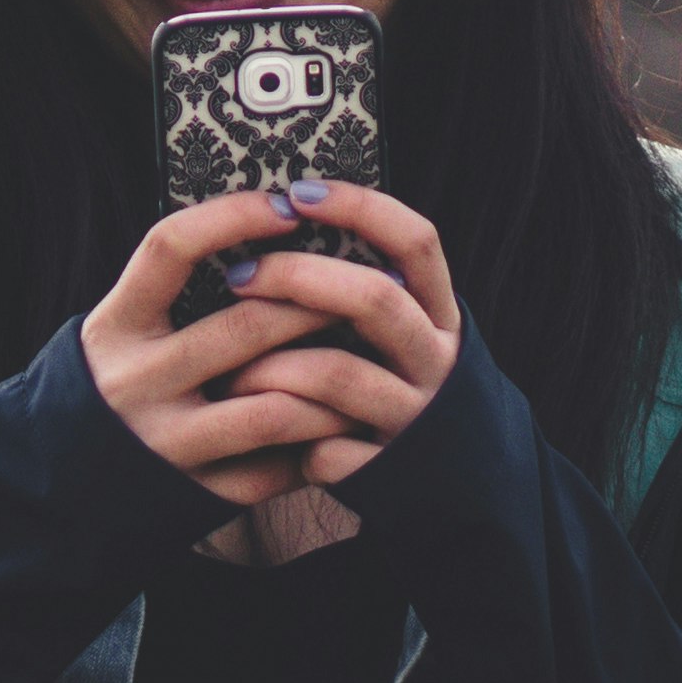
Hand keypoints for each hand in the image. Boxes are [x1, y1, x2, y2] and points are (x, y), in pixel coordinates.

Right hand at [90, 188, 376, 509]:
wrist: (64, 484)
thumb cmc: (119, 384)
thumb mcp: (124, 329)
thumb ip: (176, 293)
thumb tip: (272, 231)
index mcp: (116, 326)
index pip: (170, 248)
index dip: (232, 217)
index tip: (287, 206)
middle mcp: (136, 382)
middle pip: (246, 329)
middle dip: (316, 305)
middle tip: (362, 290)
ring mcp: (166, 443)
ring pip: (275, 409)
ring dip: (330, 384)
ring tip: (365, 362)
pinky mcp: (195, 493)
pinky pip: (274, 469)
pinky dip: (314, 445)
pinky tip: (338, 424)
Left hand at [214, 179, 459, 500]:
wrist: (453, 489)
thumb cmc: (400, 391)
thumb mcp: (406, 337)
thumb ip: (366, 295)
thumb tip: (286, 229)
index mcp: (441, 316)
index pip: (416, 242)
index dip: (360, 209)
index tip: (299, 193)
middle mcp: (437, 362)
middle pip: (375, 299)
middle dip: (299, 278)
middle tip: (240, 274)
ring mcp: (413, 417)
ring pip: (336, 374)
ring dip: (270, 366)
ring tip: (228, 368)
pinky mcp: (385, 471)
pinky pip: (324, 448)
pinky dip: (287, 437)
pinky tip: (261, 435)